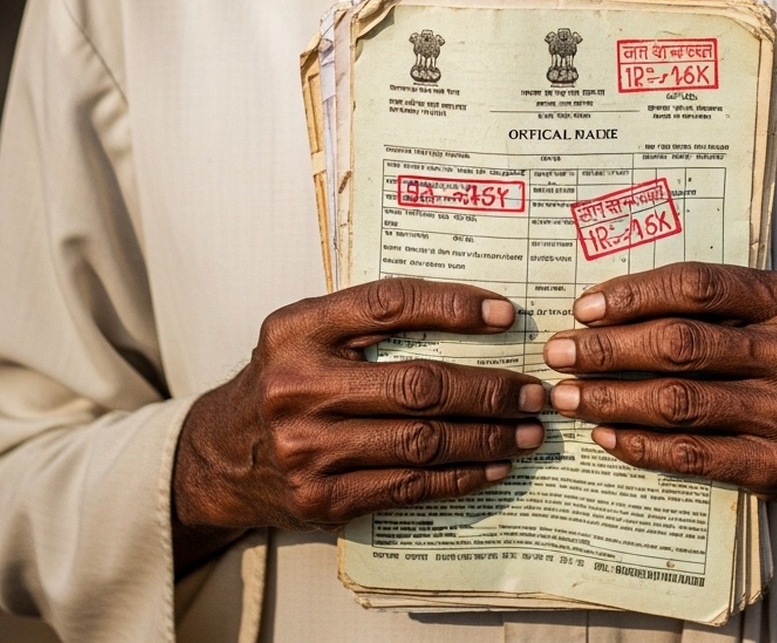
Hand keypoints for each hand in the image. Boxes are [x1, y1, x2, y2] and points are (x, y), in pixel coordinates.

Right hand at [172, 278, 544, 571]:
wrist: (217, 457)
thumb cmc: (279, 380)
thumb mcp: (302, 331)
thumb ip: (364, 317)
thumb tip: (466, 311)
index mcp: (298, 329)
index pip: (389, 304)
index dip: (453, 306)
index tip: (505, 315)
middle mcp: (301, 386)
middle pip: (418, 383)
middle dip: (488, 387)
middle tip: (533, 388)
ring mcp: (311, 448)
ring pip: (421, 440)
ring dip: (486, 436)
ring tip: (528, 429)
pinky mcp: (323, 499)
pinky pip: (408, 486)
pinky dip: (460, 476)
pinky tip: (494, 465)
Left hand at [543, 261, 776, 509]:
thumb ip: (717, 302)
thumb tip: (611, 303)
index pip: (699, 286)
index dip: (634, 294)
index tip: (585, 307)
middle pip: (681, 344)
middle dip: (608, 349)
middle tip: (559, 353)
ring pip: (679, 402)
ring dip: (612, 398)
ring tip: (568, 396)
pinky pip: (694, 455)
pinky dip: (642, 446)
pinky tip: (607, 436)